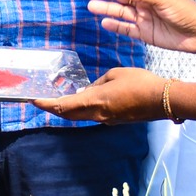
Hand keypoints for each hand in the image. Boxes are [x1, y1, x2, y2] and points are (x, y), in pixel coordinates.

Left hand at [34, 67, 166, 123]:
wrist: (162, 100)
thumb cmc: (140, 82)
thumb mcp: (114, 74)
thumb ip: (98, 83)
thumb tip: (89, 91)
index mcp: (95, 102)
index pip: (63, 106)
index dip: (46, 104)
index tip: (34, 100)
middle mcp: (97, 115)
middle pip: (68, 115)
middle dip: (53, 109)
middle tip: (43, 101)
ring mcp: (106, 120)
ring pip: (81, 116)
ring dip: (68, 109)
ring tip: (59, 100)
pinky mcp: (115, 121)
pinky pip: (93, 115)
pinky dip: (83, 109)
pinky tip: (84, 101)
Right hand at [81, 0, 195, 51]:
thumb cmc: (187, 12)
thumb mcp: (165, 0)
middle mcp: (144, 4)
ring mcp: (144, 19)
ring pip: (120, 13)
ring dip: (105, 9)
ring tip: (89, 6)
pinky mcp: (146, 34)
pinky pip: (127, 29)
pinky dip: (115, 26)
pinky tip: (103, 23)